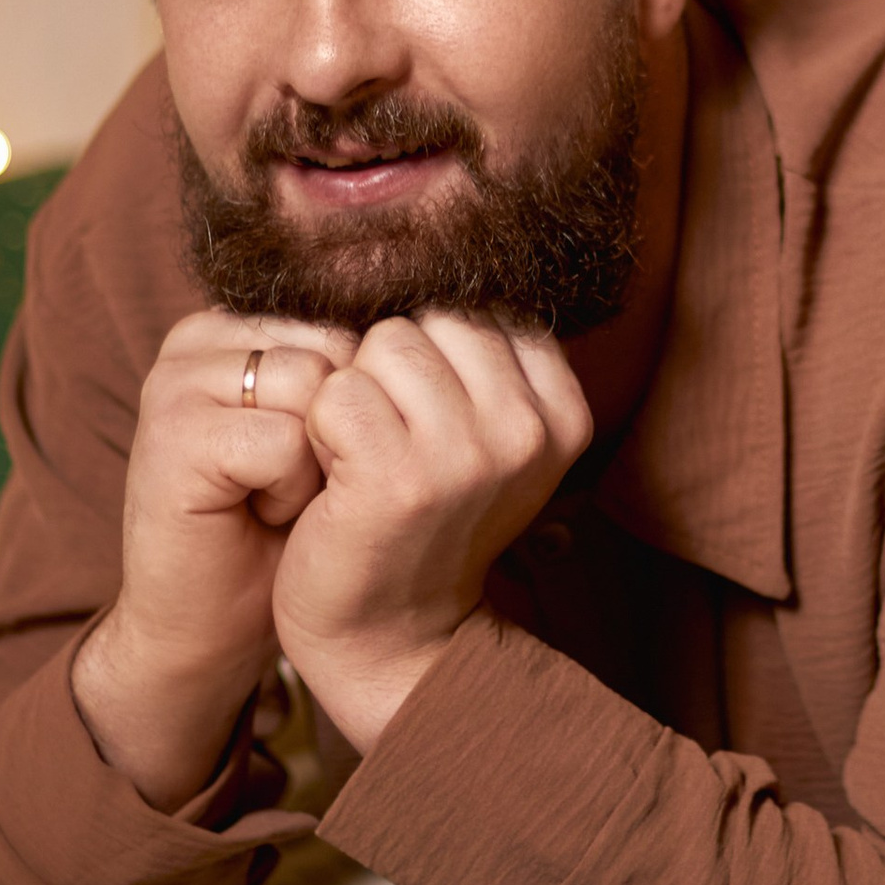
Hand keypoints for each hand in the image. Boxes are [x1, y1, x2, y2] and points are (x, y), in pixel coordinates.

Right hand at [73, 311, 345, 807]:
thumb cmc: (290, 530)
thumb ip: (369, 367)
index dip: (373, 403)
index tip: (332, 455)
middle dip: (354, 428)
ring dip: (324, 462)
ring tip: (282, 498)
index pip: (356, 320)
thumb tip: (457, 321)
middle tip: (309, 482)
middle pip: (342, 346)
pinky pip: (283, 441)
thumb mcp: (339, 432)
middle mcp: (201, 337)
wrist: (212, 626)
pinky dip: (290, 492)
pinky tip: (260, 515)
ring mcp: (178, 380)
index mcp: (241, 324)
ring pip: (317, 387)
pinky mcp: (173, 433)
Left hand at [270, 312, 593, 749]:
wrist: (391, 637)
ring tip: (364, 460)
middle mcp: (528, 429)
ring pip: (381, 345)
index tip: (432, 427)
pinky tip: (336, 478)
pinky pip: (337, 390)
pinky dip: (320, 428)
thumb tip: (434, 247)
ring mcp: (468, 453)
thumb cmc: (424, 519)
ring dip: (354, 395)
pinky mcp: (398, 476)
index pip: (480, 308)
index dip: (434, 355)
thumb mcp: (486, 436)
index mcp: (563, 410)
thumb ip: (485, 357)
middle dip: (392, 367)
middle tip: (393, 445)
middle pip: (430, 318)